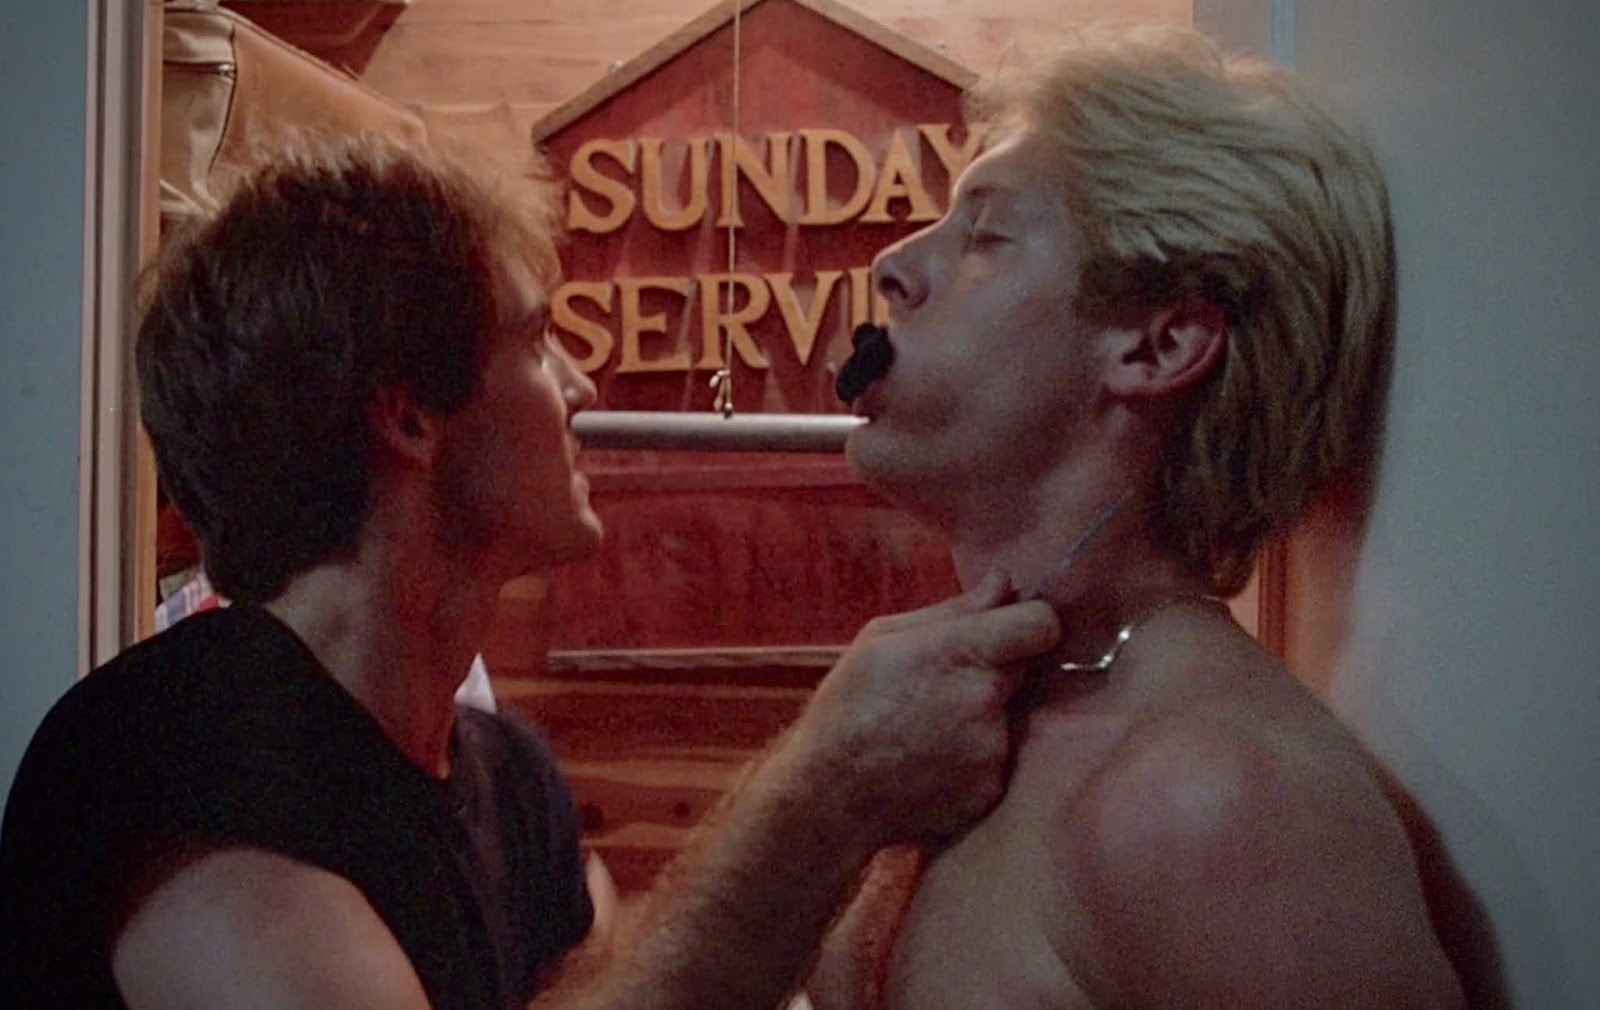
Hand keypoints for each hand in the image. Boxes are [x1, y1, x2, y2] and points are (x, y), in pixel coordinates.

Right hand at [784, 572, 1059, 851]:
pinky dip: (974, 757)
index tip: (1011, 629)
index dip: (1030, 622)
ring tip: (928, 730)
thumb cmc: (847, 709)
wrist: (830, 797)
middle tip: (942, 686)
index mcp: (958, 653)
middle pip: (1024, 669)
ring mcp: (992, 749)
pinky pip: (999, 758)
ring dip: (981, 716)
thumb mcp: (881, 639)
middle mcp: (984, 698)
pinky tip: (932, 761)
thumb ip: (953, 610)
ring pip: (1009, 716)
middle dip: (994, 670)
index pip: (1041, 624)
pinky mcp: (992, 788)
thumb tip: (1004, 583)